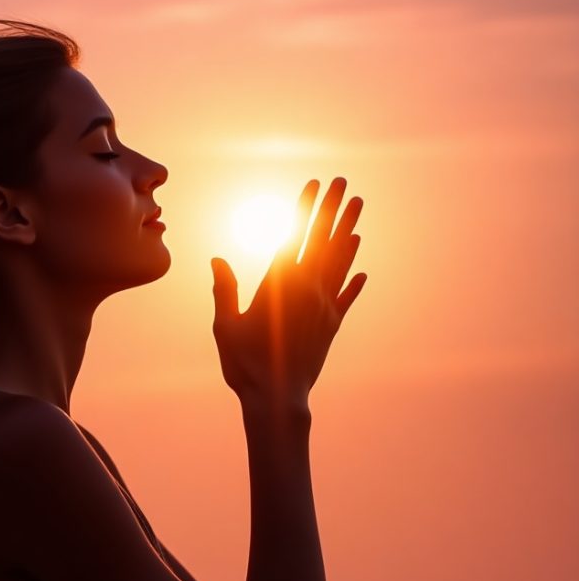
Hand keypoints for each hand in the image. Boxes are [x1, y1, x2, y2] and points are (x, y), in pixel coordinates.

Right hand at [210, 177, 366, 412]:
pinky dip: (354, 279)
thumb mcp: (225, 325)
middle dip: (332, 208)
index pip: (295, 235)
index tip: (315, 184)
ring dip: (349, 231)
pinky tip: (361, 267)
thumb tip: (217, 259)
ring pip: (340, 261)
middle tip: (343, 182)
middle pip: (322, 240)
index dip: (305, 208)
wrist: (277, 398)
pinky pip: (347, 296)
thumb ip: (225, 290)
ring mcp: (323, 306)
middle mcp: (306, 290)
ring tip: (358, 207)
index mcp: (278, 285)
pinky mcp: (332, 326)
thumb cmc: (244, 364)